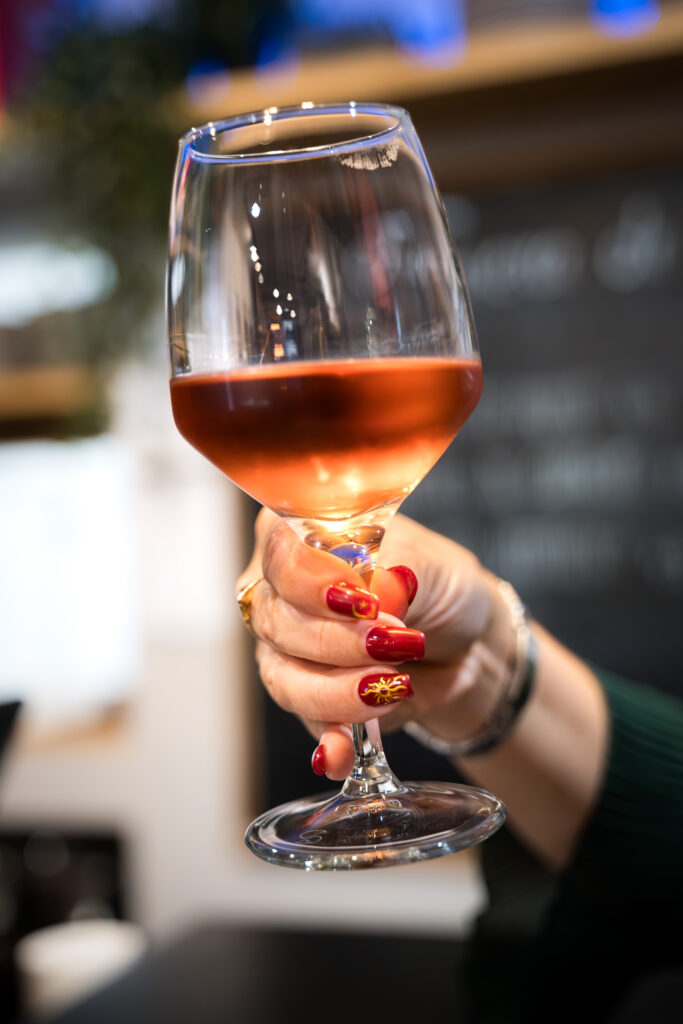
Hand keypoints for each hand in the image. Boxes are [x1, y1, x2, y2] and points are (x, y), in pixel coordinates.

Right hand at [237, 509, 514, 779]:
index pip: (279, 551)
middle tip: (393, 644)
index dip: (311, 581)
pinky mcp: (311, 698)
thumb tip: (382, 589)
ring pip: (283, 677)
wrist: (468, 643)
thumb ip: (402, 570)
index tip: (363, 602)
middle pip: (276, 620)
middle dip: (336, 641)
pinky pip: (305, 724)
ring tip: (393, 686)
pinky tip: (341, 753)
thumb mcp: (431, 563)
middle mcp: (283, 590)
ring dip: (336, 691)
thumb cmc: (440, 585)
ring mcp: (289, 649)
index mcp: (302, 535)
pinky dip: (328, 740)